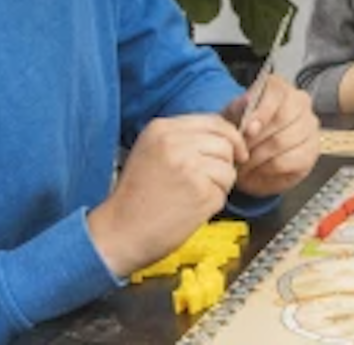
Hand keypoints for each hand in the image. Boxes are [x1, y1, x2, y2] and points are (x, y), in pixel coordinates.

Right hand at [88, 114, 243, 275]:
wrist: (119, 232)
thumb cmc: (136, 197)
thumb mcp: (150, 152)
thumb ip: (183, 138)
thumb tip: (225, 136)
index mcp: (162, 129)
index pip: (214, 122)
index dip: (229, 137)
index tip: (234, 151)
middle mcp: (175, 143)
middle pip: (225, 143)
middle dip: (226, 162)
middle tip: (210, 179)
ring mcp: (188, 166)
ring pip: (228, 167)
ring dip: (220, 184)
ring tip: (194, 195)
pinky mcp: (200, 191)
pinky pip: (224, 191)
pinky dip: (214, 201)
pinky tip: (192, 208)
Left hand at [225, 75, 318, 197]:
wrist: (249, 155)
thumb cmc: (242, 132)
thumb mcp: (232, 118)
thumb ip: (236, 108)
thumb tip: (246, 100)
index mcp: (281, 89)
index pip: (277, 92)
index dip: (263, 111)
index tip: (248, 130)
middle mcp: (300, 103)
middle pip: (282, 118)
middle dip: (256, 139)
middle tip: (240, 152)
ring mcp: (310, 126)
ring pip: (284, 141)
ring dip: (259, 156)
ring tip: (244, 165)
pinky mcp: (312, 150)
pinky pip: (289, 160)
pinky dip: (269, 169)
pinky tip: (258, 170)